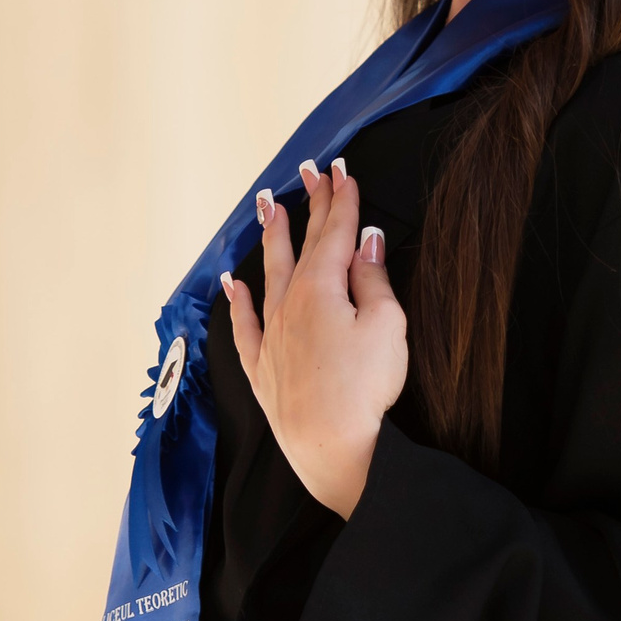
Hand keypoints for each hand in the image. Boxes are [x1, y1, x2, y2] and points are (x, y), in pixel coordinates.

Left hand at [222, 156, 407, 518]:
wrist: (332, 447)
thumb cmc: (365, 388)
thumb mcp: (387, 325)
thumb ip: (373, 279)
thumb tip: (366, 241)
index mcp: (322, 287)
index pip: (334, 233)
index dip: (341, 200)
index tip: (342, 172)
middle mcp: (290, 304)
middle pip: (302, 246)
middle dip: (310, 208)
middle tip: (310, 174)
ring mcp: (272, 336)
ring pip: (269, 275)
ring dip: (272, 240)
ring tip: (270, 210)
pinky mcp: (263, 367)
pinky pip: (244, 325)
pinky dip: (238, 302)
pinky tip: (233, 285)